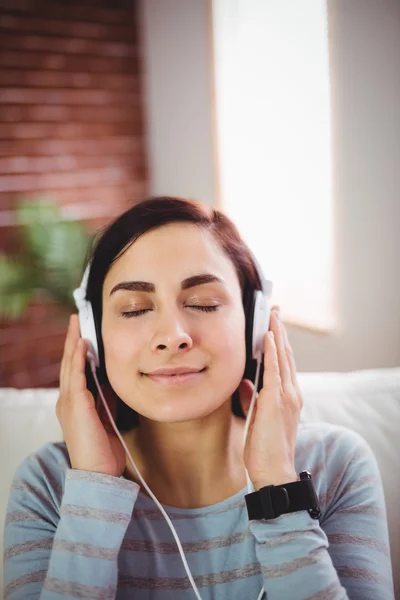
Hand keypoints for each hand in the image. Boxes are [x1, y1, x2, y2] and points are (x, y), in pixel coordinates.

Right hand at [56, 314, 125, 476]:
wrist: (98, 472)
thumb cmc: (103, 449)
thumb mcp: (106, 416)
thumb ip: (106, 398)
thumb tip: (111, 381)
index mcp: (74, 403)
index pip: (75, 370)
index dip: (77, 350)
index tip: (82, 332)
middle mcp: (67, 400)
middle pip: (69, 362)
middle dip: (72, 339)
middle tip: (75, 319)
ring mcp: (69, 402)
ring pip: (70, 365)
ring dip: (73, 342)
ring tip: (76, 324)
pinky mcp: (76, 405)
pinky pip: (76, 375)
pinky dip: (79, 358)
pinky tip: (82, 344)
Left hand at [238, 306, 302, 489]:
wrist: (274, 471)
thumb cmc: (265, 449)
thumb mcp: (256, 417)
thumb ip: (252, 398)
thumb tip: (244, 382)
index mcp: (288, 397)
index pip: (284, 362)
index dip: (280, 341)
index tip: (274, 324)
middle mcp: (291, 393)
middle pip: (286, 354)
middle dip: (280, 331)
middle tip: (275, 311)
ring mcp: (287, 396)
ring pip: (283, 357)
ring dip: (278, 334)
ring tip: (273, 315)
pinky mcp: (276, 401)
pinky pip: (275, 370)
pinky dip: (273, 351)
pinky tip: (269, 336)